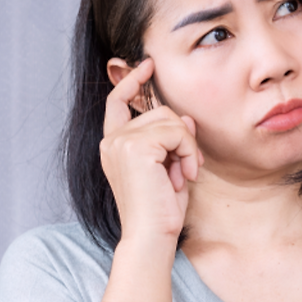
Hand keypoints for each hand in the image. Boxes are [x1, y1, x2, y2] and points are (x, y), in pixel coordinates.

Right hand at [100, 58, 203, 242]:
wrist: (151, 235)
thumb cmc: (160, 210)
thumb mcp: (168, 169)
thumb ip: (173, 141)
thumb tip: (186, 118)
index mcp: (114, 146)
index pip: (118, 102)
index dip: (132, 82)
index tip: (148, 65)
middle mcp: (112, 140)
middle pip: (159, 110)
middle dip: (182, 137)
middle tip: (186, 169)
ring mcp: (121, 141)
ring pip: (171, 120)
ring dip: (188, 147)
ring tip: (184, 175)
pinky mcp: (135, 145)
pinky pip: (177, 132)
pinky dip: (189, 152)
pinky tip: (184, 176)